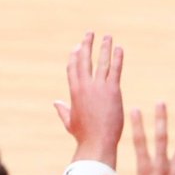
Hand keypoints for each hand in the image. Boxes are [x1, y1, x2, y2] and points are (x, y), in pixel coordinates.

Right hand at [53, 33, 123, 162]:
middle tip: (89, 33)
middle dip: (86, 45)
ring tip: (107, 37)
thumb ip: (63, 110)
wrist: (97, 142)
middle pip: (84, 60)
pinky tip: (119, 49)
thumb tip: (55, 102)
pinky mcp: (112, 91)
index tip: (77, 46)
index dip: (75, 56)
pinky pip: (115, 70)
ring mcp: (98, 87)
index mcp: (74, 92)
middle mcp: (85, 86)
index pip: (73, 68)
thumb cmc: (84, 135)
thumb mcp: (70, 121)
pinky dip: (117, 58)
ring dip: (104, 47)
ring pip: (101, 62)